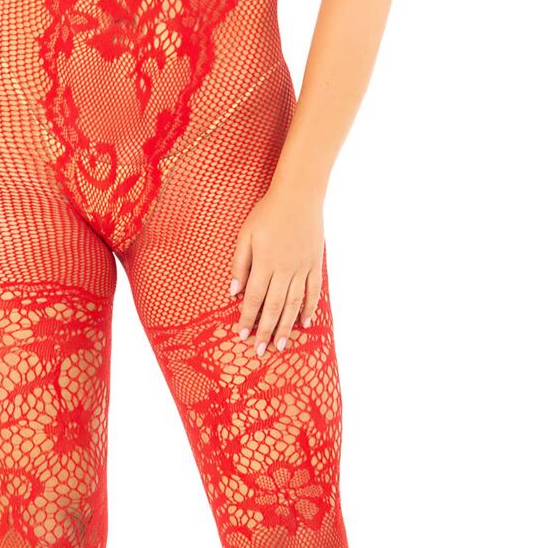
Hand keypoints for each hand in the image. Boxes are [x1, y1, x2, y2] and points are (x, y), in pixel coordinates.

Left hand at [229, 183, 323, 355]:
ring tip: (281, 345)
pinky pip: (313, 291)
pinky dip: (309, 308)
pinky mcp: (315, 264)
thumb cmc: (267, 213)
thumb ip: (239, 264)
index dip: (247, 319)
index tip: (242, 336)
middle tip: (261, 351)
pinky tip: (304, 323)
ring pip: (294, 304)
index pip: (253, 299)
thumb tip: (233, 291)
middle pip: (274, 307)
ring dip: (286, 326)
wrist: (298, 196)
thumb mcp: (245, 234)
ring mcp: (302, 268)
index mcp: (264, 263)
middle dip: (266, 331)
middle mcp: (284, 270)